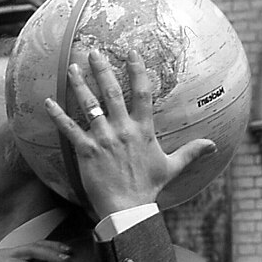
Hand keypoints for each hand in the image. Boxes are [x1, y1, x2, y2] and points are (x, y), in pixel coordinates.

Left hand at [45, 50, 216, 218]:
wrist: (128, 210)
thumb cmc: (148, 188)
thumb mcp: (172, 167)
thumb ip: (191, 152)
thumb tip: (214, 146)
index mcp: (143, 130)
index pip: (142, 93)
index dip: (137, 70)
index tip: (131, 52)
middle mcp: (123, 129)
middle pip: (112, 92)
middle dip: (102, 70)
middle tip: (94, 52)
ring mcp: (104, 139)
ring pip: (90, 105)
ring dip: (79, 84)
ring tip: (72, 67)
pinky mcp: (87, 151)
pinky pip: (70, 129)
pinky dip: (57, 115)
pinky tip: (47, 102)